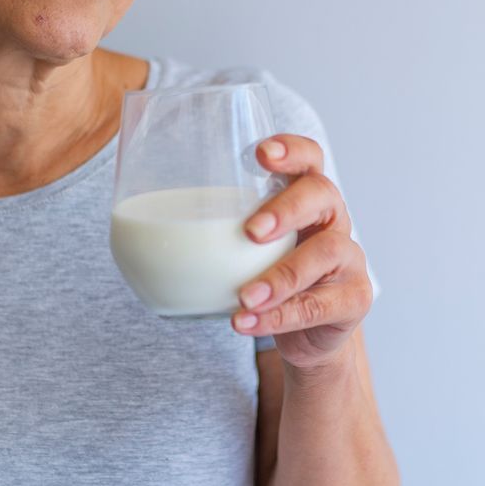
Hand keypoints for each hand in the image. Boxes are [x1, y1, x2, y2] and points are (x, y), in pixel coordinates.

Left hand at [233, 134, 373, 372]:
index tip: (260, 154)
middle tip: (251, 231)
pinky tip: (247, 322)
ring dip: (281, 275)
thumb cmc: (266, 276)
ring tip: (244, 297)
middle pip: (323, 195)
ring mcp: (349, 259)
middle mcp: (333, 220)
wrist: (304, 334)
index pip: (309, 158)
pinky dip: (280, 316)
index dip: (291, 150)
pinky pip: (320, 305)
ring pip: (325, 254)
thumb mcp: (243, 248)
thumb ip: (211, 231)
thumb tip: (131, 229)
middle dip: (287, 209)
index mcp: (306, 197)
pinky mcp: (353, 299)